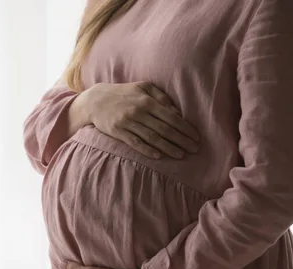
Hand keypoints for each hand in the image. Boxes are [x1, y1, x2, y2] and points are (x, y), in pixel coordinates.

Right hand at [78, 81, 199, 158]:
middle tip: (194, 149)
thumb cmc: (123, 93)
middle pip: (164, 129)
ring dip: (168, 147)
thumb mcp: (142, 87)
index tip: (196, 137)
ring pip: (152, 138)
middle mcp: (138, 112)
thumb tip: (176, 111)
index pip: (171, 117)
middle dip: (182, 140)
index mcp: (147, 101)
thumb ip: (161, 97)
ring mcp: (127, 122)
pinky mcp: (117, 132)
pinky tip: (158, 156)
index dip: (185, 128)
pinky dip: (147, 150)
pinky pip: (135, 143)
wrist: (95, 100)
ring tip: (181, 155)